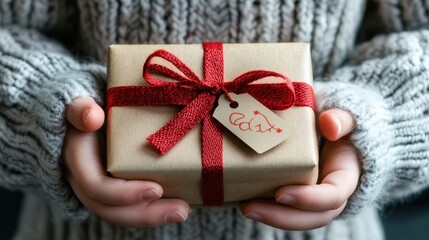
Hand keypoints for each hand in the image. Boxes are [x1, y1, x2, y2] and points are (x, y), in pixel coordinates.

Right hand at [63, 97, 189, 227]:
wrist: (82, 116)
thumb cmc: (85, 108)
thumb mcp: (79, 103)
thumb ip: (80, 108)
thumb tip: (92, 116)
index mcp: (76, 162)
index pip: (96, 187)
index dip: (124, 194)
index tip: (156, 189)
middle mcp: (84, 182)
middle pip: (111, 210)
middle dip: (146, 214)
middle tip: (181, 211)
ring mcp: (99, 189)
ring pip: (122, 213)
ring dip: (153, 216)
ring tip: (183, 211)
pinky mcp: (115, 190)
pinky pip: (131, 207)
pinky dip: (153, 209)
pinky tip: (177, 205)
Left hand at [240, 109, 358, 229]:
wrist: (331, 131)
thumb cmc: (336, 125)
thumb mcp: (344, 118)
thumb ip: (342, 119)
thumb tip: (330, 124)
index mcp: (345, 177)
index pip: (333, 196)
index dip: (309, 199)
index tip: (280, 194)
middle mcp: (332, 195)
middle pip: (313, 217)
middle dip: (282, 217)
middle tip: (250, 208)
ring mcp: (314, 200)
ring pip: (296, 218)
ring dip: (270, 217)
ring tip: (243, 207)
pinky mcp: (297, 198)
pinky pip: (284, 210)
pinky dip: (266, 209)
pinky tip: (243, 200)